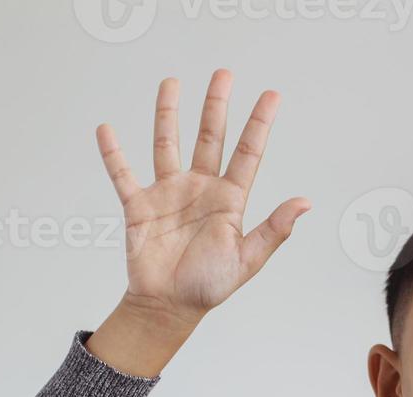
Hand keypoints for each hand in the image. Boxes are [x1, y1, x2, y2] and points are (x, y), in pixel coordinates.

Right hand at [97, 70, 310, 326]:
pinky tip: (106, 129)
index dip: (259, 124)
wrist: (169, 308)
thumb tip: (306, 202)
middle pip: (209, 137)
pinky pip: (122, 174)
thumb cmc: (209, 286)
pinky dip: (113, 153)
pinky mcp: (139, 206)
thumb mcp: (248, 260)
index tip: (272, 95)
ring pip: (167, 144)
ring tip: (172, 83)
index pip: (247, 153)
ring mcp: (168, 194)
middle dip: (216, 105)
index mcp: (229, 200)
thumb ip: (274, 229)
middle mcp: (200, 189)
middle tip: (223, 73)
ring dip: (168, 114)